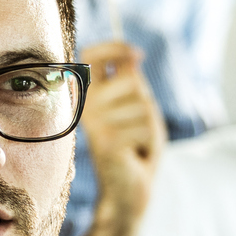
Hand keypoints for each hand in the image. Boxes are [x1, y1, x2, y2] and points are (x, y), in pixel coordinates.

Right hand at [78, 41, 164, 235]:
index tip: (136, 54)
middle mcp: (86, 107)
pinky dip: (150, 141)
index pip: (93, 56)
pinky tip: (136, 154)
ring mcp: (94, 123)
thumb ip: (130, 80)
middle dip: (146, 104)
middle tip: (136, 127)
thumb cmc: (135, 147)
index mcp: (89, 95)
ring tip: (136, 143)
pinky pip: (145, 126)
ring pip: (143, 105)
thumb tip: (134, 54)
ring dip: (150, 127)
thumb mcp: (135, 107)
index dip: (114, 48)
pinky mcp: (106, 140)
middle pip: (132, 82)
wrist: (129, 188)